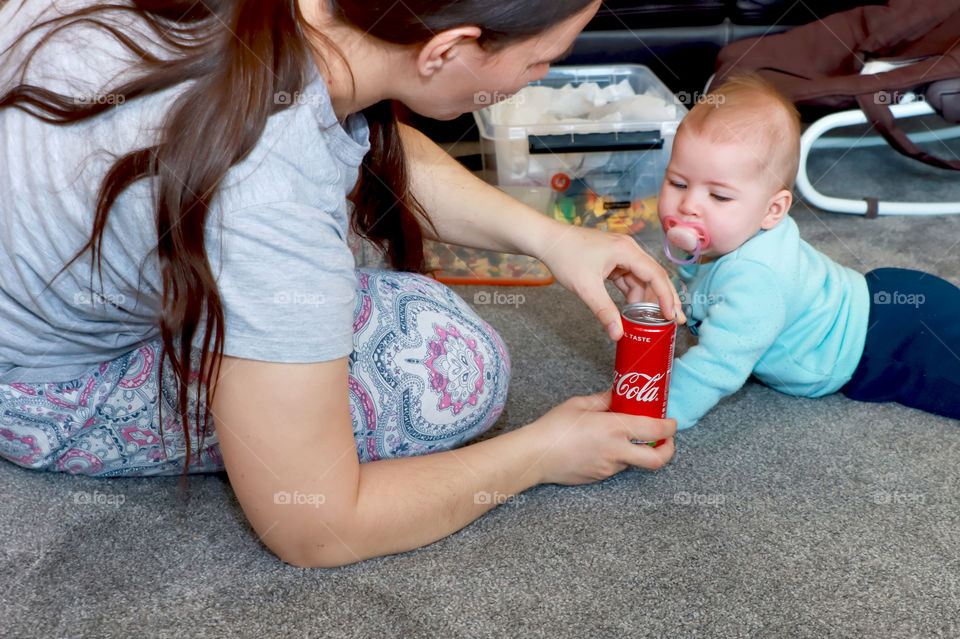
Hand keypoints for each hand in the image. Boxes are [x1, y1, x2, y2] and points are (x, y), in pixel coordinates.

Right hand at [524, 390, 675, 485]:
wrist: (535, 456)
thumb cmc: (553, 427)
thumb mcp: (580, 404)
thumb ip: (605, 399)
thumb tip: (619, 394)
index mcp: (613, 428)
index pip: (655, 430)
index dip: (669, 426)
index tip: (671, 421)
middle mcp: (616, 451)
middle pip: (657, 459)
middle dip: (668, 450)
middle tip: (666, 440)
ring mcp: (608, 467)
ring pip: (635, 462)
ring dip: (637, 451)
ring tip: (624, 437)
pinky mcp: (599, 477)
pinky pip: (616, 467)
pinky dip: (618, 457)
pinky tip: (602, 446)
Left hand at [537, 223, 685, 340]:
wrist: (547, 240)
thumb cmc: (565, 256)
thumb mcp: (586, 288)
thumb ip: (604, 311)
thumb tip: (617, 334)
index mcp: (626, 251)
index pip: (656, 275)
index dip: (666, 297)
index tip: (671, 316)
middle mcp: (628, 249)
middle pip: (654, 276)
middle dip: (664, 299)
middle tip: (674, 321)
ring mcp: (620, 254)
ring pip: (641, 279)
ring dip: (644, 299)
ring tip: (649, 321)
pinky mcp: (612, 260)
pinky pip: (628, 278)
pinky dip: (631, 294)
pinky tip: (632, 309)